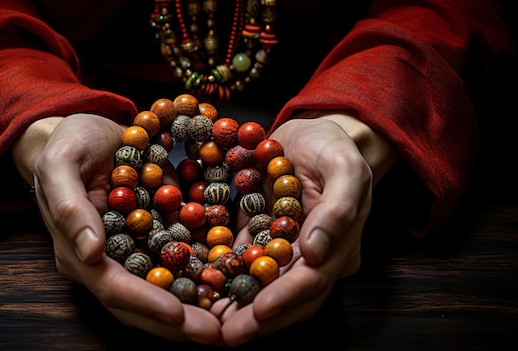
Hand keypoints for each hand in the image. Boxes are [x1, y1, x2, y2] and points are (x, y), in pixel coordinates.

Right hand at [22, 114, 221, 343]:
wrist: (87, 133)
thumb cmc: (68, 143)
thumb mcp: (61, 164)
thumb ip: (70, 207)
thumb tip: (90, 252)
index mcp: (78, 251)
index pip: (112, 287)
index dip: (145, 303)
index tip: (178, 314)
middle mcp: (105, 261)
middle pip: (141, 302)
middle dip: (177, 321)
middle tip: (216, 332)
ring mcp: (130, 252)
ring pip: (162, 290)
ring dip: (193, 307)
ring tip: (228, 319)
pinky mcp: (151, 237)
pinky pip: (176, 264)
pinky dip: (199, 277)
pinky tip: (228, 284)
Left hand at [211, 114, 392, 345]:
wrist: (314, 135)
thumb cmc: (334, 148)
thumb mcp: (345, 168)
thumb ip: (339, 210)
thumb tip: (316, 252)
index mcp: (337, 247)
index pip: (311, 281)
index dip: (285, 299)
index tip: (258, 311)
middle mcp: (310, 258)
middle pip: (285, 297)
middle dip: (256, 319)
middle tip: (225, 335)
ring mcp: (282, 250)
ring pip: (260, 287)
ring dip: (236, 308)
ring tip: (207, 322)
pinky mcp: (258, 237)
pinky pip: (240, 263)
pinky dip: (223, 279)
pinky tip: (200, 289)